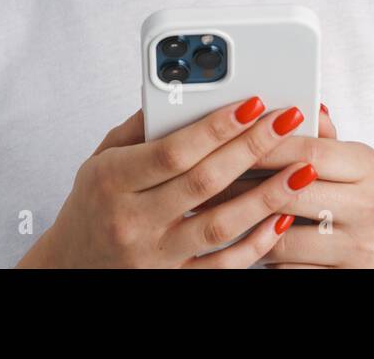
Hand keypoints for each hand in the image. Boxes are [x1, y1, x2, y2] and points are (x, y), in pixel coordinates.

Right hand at [16, 98, 319, 267]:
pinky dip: (255, 243)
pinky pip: (222, 265)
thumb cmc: (91, 205)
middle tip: (287, 120)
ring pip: (220, 225)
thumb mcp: (101, 158)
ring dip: (267, 196)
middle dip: (252, 148)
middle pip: (203, 182)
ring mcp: (155, 255)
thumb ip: (141, 127)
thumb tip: (183, 93)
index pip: (173, 151)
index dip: (216, 127)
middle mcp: (133, 220)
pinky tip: (281, 218)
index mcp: (112, 181)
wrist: (71, 266)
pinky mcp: (173, 280)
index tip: (252, 102)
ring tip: (302, 170)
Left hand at [190, 103, 373, 267]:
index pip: (311, 150)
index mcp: (371, 167)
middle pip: (295, 192)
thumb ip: (319, 138)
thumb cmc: (346, 205)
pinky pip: (290, 267)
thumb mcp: (338, 165)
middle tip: (208, 183)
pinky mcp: (353, 275)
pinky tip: (250, 246)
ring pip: (285, 237)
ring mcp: (365, 246)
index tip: (228, 141)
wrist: (367, 261)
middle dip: (245, 186)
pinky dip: (266, 258)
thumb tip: (307, 106)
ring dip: (248, 228)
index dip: (264, 145)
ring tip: (219, 214)